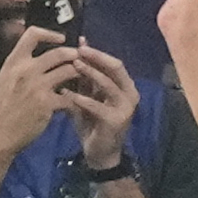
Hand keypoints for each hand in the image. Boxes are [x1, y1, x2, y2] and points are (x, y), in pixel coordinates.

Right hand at [0, 19, 71, 150]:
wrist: (2, 131)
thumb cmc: (7, 104)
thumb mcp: (8, 77)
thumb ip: (22, 62)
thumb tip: (39, 47)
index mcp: (14, 61)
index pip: (32, 34)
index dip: (50, 33)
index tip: (61, 39)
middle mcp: (25, 70)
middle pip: (58, 52)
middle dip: (74, 54)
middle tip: (81, 59)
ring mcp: (37, 86)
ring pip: (68, 70)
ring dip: (79, 73)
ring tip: (83, 77)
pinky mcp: (47, 102)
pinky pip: (70, 94)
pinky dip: (76, 97)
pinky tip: (78, 99)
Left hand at [53, 44, 141, 167]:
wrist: (100, 154)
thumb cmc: (93, 123)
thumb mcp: (88, 97)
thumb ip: (85, 77)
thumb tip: (78, 49)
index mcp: (125, 86)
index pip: (113, 63)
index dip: (97, 52)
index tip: (79, 43)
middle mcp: (130, 94)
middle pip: (115, 68)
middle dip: (96, 57)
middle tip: (77, 51)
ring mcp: (125, 108)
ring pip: (108, 84)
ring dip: (90, 73)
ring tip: (73, 66)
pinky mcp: (116, 121)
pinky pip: (97, 106)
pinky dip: (81, 98)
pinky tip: (67, 94)